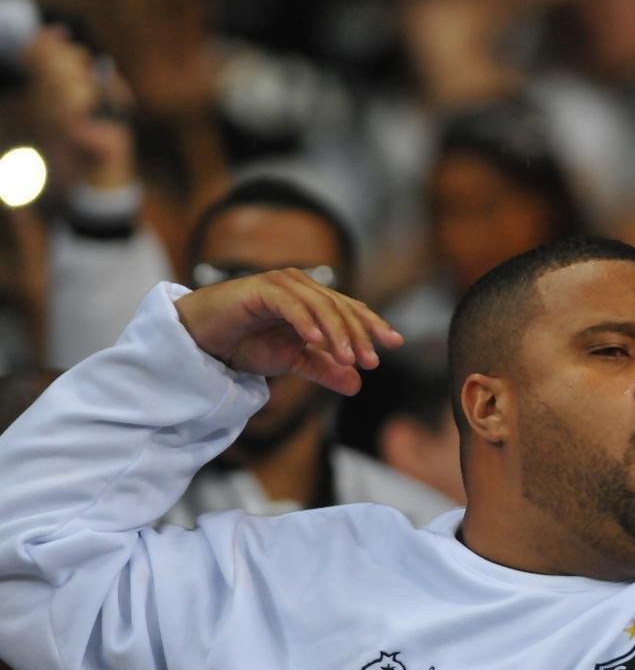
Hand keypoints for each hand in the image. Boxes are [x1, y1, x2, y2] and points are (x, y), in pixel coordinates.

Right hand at [175, 270, 403, 394]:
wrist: (203, 339)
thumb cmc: (246, 343)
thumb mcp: (292, 361)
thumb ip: (323, 370)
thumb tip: (356, 384)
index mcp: (314, 300)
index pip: (351, 310)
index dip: (373, 325)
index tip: (395, 343)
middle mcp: (302, 287)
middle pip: (341, 308)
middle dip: (359, 335)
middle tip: (371, 361)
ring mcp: (282, 285)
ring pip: (320, 305)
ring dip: (337, 333)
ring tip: (348, 359)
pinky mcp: (261, 289)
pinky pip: (289, 304)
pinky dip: (304, 321)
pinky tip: (315, 342)